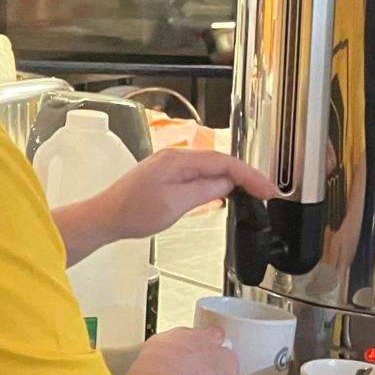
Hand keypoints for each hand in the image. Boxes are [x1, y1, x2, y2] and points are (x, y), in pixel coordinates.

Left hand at [97, 147, 279, 241]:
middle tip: (268, 193)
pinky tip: (227, 191)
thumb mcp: (175, 204)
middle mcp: (175, 157)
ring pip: (212, 166)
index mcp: (178, 160)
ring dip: (235, 178)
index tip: (268, 190)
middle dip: (247, 176)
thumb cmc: (132, 212)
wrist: (106, 217)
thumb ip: (205, 191)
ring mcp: (171, 165)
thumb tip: (228, 183)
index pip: (225, 162)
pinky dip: (219, 180)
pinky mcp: (168, 175)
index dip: (250, 175)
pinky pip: (201, 173)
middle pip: (221, 161)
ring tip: (254, 193)